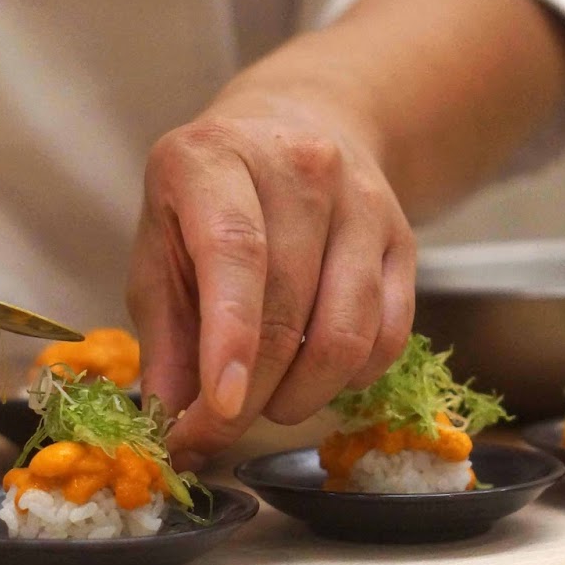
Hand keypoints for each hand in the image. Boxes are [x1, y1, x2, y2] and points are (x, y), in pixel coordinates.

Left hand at [126, 93, 414, 456]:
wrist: (298, 128)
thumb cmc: (211, 200)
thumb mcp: (160, 248)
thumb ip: (163, 336)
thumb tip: (170, 421)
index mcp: (216, 159)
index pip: (235, 252)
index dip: (229, 339)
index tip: (220, 408)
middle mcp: (300, 169)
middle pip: (288, 307)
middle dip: (252, 393)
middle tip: (215, 436)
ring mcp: (362, 202)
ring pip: (346, 332)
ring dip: (301, 396)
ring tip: (264, 405)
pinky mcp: (404, 239)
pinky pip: (388, 337)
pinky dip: (348, 380)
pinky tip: (312, 379)